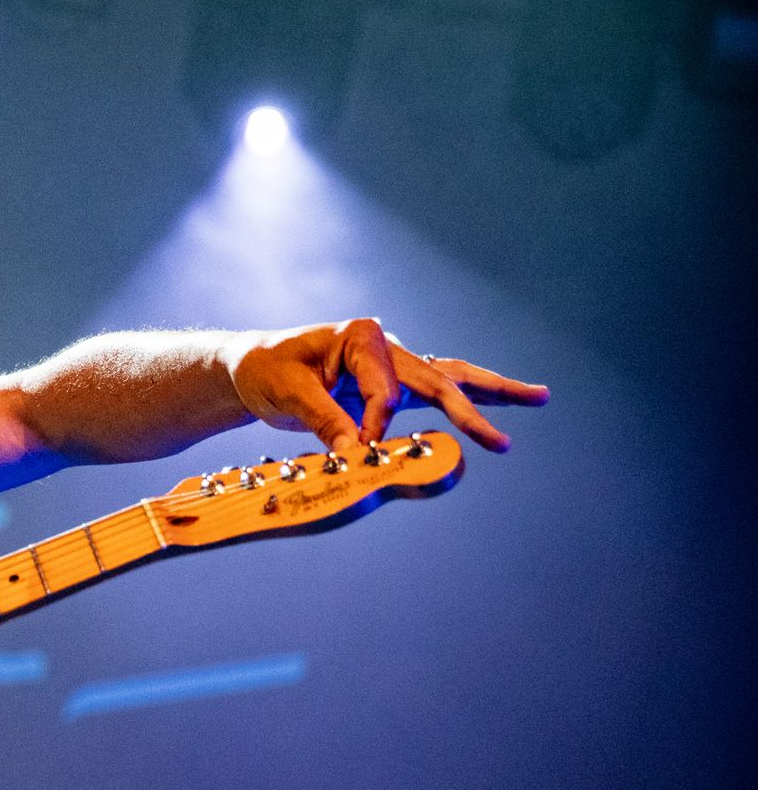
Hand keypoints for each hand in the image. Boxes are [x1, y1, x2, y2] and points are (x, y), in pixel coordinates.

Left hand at [223, 318, 548, 453]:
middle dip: (476, 406)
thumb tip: (358, 452)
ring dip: (491, 394)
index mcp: (362, 336)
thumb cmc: (265, 370)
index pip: (386, 390)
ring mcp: (391, 366)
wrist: (250, 369)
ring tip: (539, 396)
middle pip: (441, 377)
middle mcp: (385, 347)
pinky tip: (496, 410)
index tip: (359, 448)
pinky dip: (464, 402)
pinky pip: (433, 395)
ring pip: (449, 380)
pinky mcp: (388, 387)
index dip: (377, 425)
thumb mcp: (289, 394)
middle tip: (513, 428)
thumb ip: (326, 420)